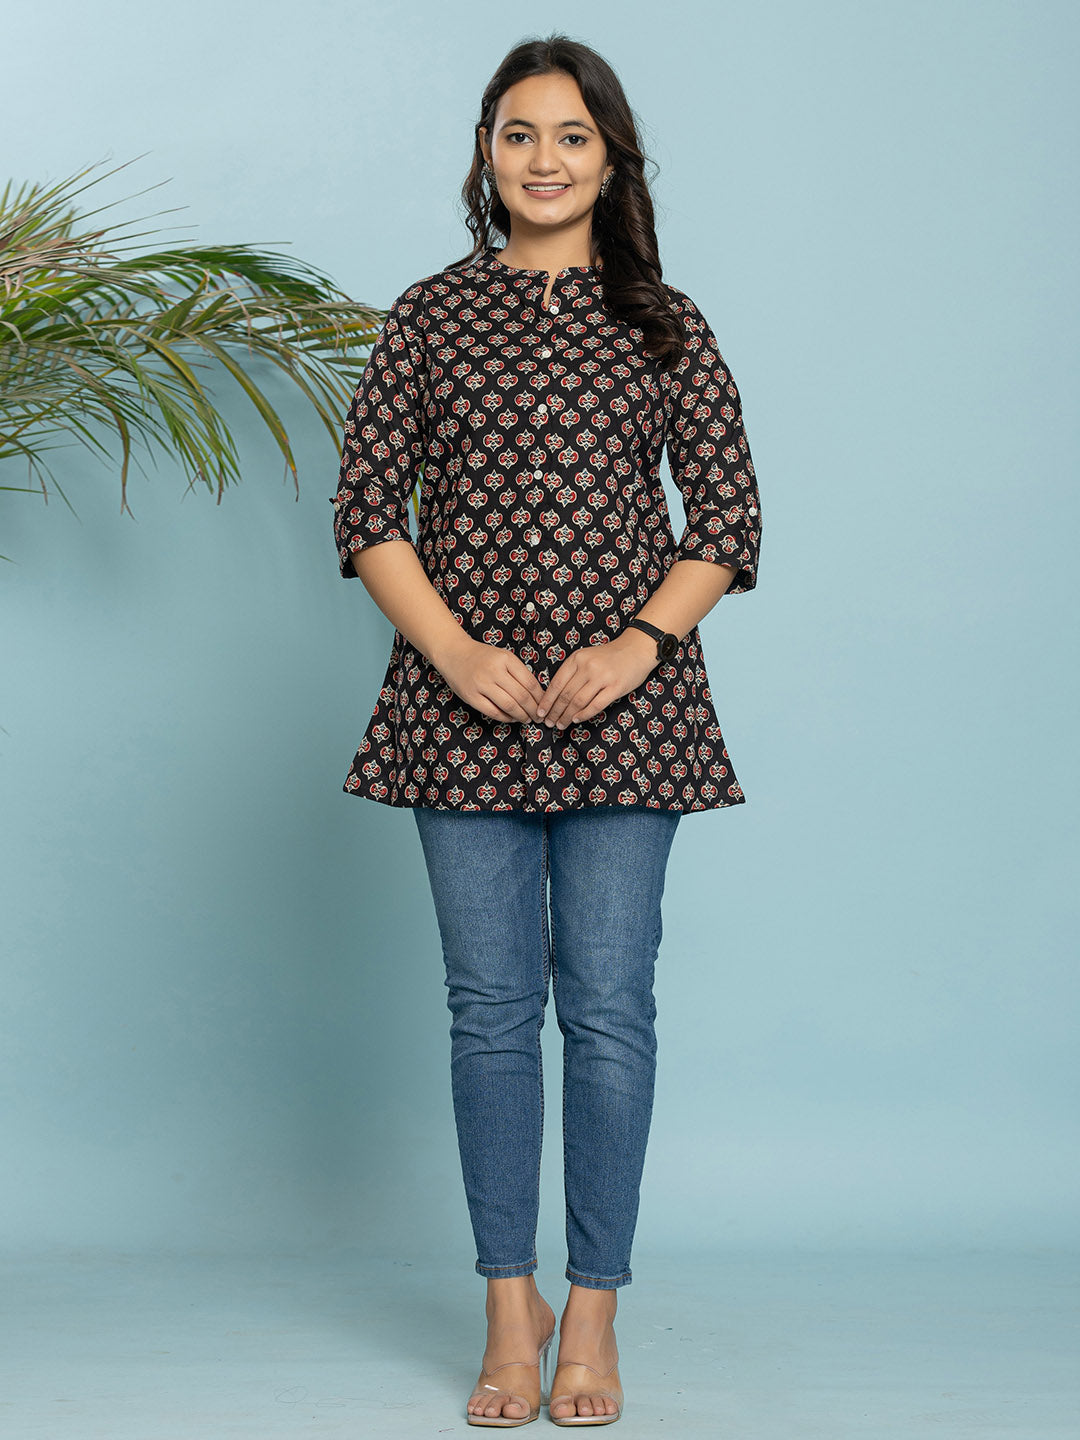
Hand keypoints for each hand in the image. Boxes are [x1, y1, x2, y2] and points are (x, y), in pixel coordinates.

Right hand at [435, 632, 546, 723]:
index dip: (540, 698)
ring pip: (509, 705)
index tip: (545, 705)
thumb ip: (518, 672)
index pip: (530, 682)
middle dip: (533, 710)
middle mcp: (494, 671)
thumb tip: (537, 695)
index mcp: (506, 659)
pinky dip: (506, 718)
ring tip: (527, 719)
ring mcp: (481, 684)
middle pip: (521, 696)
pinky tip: (512, 718)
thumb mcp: (503, 656)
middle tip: (539, 717)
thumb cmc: (482, 657)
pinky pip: (493, 712)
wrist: (454, 653)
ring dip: (521, 716)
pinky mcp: (471, 696)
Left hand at [537, 629, 658, 730]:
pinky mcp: (616, 687)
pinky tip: (576, 720)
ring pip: (578, 702)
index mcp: (577, 658)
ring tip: (561, 724)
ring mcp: (602, 677)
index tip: (540, 712)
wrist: (636, 649)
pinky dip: (584, 714)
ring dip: (567, 716)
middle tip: (549, 723)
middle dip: (555, 711)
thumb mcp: (586, 657)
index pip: (557, 683)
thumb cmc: (609, 657)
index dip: (547, 700)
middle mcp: (588, 666)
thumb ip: (572, 673)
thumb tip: (554, 697)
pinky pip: (596, 705)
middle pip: (566, 695)